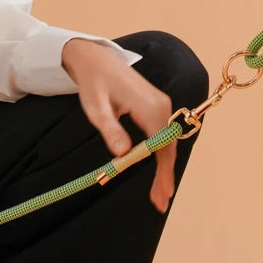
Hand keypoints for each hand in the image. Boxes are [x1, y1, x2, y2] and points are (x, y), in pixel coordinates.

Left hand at [61, 38, 177, 213]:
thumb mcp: (96, 108)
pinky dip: (161, 156)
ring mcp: (162, 106)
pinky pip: (163, 136)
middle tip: (159, 203)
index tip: (161, 194)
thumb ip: (110, 130)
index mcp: (150, 107)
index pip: (161, 147)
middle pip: (168, 148)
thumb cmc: (94, 83)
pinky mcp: (158, 108)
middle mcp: (162, 106)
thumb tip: (123, 154)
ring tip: (158, 194)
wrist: (96, 60)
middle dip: (164, 176)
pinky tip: (157, 172)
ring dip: (163, 169)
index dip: (162, 173)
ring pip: (167, 144)